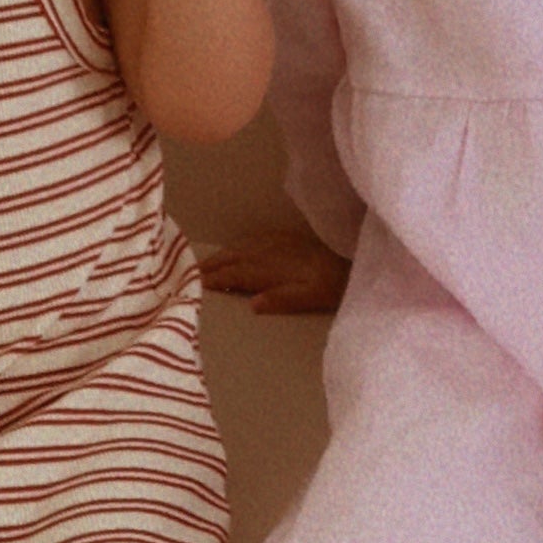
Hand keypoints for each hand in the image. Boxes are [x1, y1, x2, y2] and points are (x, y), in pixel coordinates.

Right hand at [199, 227, 350, 315]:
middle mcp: (269, 253)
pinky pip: (254, 239)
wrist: (352, 262)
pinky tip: (237, 249)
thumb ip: (282, 300)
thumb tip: (253, 305)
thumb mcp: (310, 298)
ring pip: (241, 247)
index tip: (195, 283)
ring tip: (205, 262)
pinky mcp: (286, 238)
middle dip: (211, 264)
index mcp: (270, 269)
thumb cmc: (331, 286)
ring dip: (222, 254)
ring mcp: (276, 243)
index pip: (235, 274)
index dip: (215, 279)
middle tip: (189, 271)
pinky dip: (239, 245)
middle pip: (233, 258)